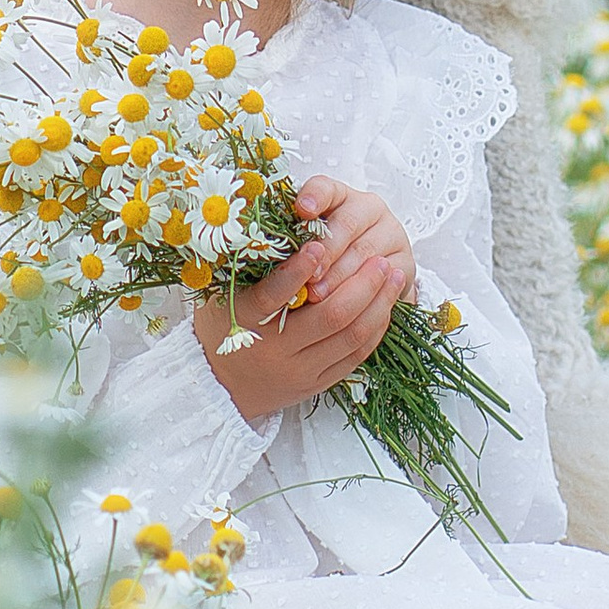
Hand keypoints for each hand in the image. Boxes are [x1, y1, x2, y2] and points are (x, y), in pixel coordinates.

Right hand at [195, 179, 412, 420]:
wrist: (214, 386)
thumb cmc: (219, 327)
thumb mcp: (222, 295)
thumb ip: (251, 266)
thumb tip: (284, 222)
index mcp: (245, 322)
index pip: (274, 295)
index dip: (298, 270)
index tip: (319, 245)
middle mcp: (275, 350)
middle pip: (330, 316)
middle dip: (362, 284)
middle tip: (380, 259)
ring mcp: (299, 370)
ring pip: (350, 336)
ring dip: (378, 303)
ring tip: (393, 276)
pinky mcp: (315, 384)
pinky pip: (355, 357)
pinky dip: (375, 329)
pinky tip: (385, 306)